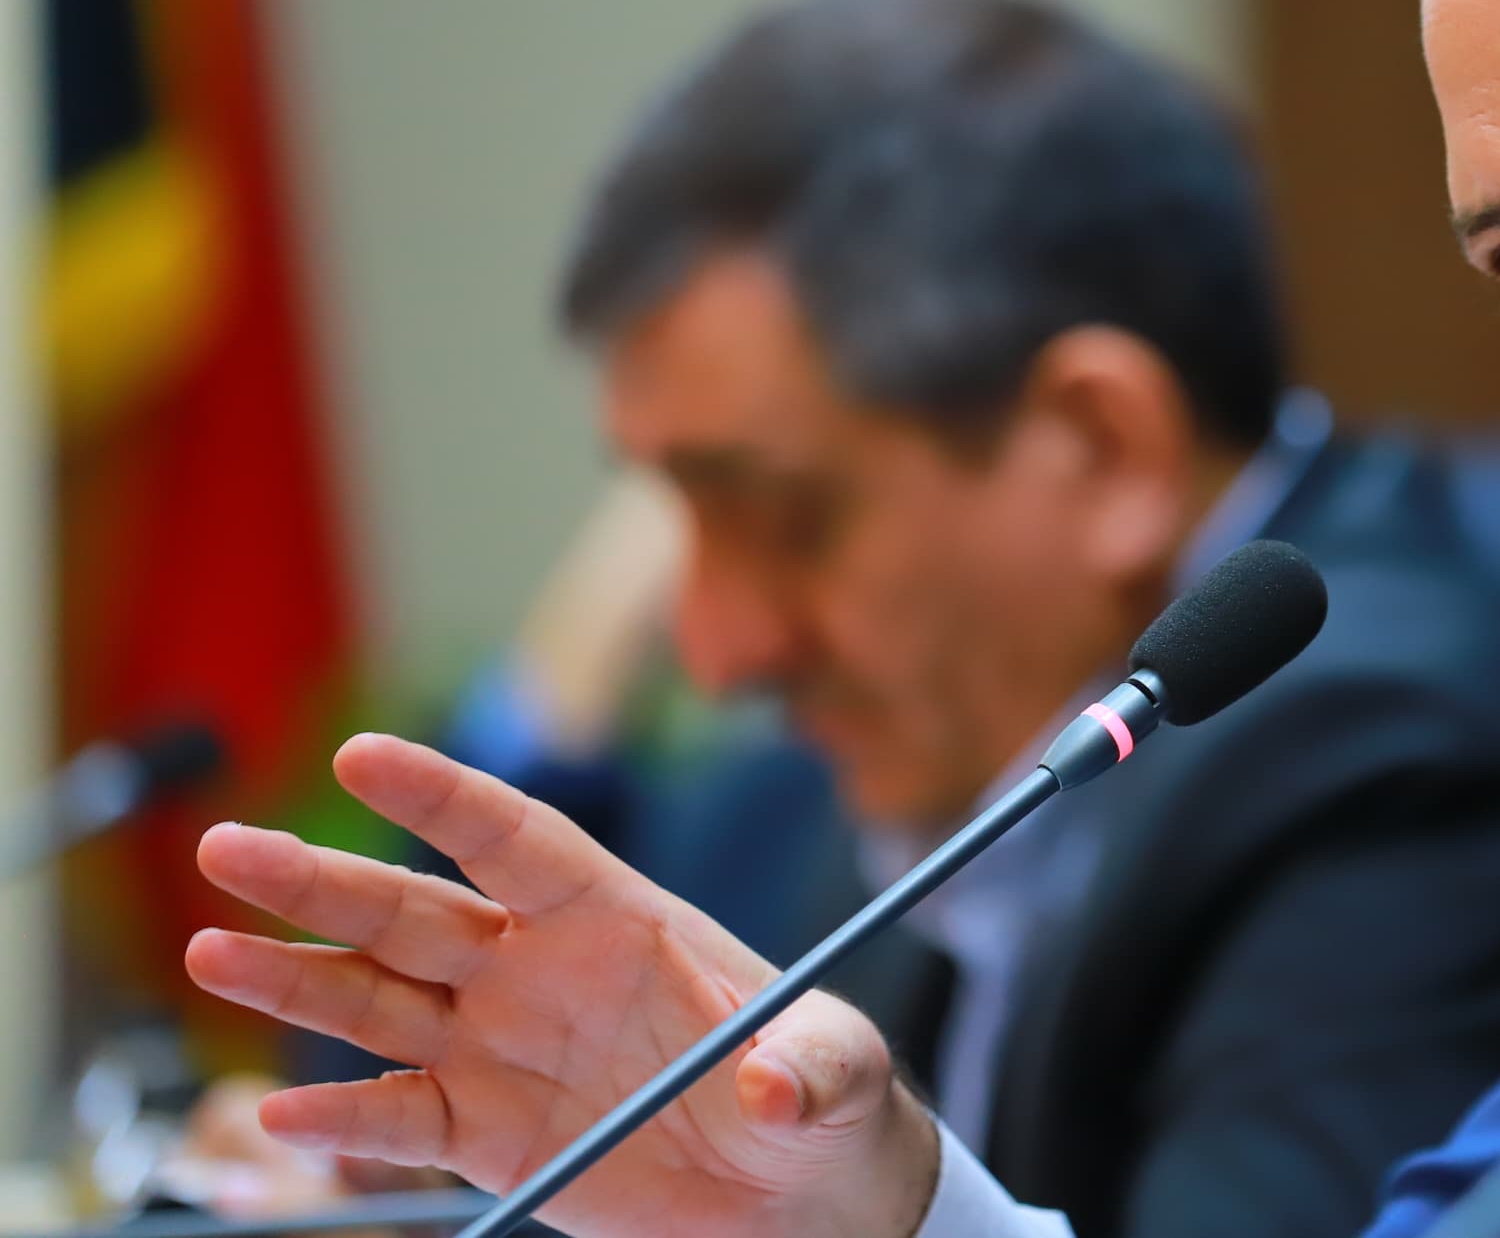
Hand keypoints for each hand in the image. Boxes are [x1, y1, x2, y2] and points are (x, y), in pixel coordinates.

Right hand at [187, 734, 940, 1237]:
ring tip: (210, 954)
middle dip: (322, 881)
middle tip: (228, 849)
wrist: (798, 1190)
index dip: (443, 797)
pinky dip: (341, 1119)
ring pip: (379, 1000)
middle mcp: (539, 969)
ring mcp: (502, 1047)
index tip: (360, 756)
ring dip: (296, 978)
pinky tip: (282, 1114)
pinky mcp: (487, 1134)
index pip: (517, 839)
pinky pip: (398, 1117)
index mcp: (618, 919)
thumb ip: (815, 1067)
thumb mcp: (842, 1074)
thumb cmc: (823, 1093)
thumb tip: (775, 1085)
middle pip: (414, 910)